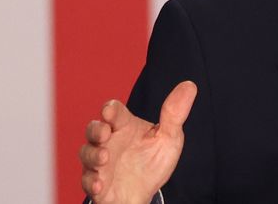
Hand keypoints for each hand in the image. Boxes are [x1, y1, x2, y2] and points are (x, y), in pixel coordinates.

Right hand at [80, 81, 197, 203]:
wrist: (144, 192)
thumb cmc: (152, 162)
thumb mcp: (169, 138)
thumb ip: (174, 113)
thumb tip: (189, 85)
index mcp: (125, 126)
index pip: (115, 112)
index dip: (111, 109)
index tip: (110, 111)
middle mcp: (109, 141)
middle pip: (94, 129)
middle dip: (96, 130)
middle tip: (105, 133)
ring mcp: (100, 161)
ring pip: (87, 153)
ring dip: (93, 155)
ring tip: (104, 158)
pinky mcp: (96, 182)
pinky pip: (87, 180)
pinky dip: (91, 181)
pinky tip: (100, 184)